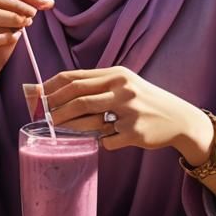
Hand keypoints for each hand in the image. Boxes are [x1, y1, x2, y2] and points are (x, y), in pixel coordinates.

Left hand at [43, 66, 213, 161]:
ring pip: (88, 122)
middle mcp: (122, 90)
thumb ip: (96, 85)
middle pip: (78, 98)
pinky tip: (108, 138)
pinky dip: (102, 141)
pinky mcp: (133, 133)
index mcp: (116, 74)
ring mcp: (128, 112)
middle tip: (43, 117)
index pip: (75, 78)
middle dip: (55, 109)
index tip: (37, 96)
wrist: (178, 118)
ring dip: (71, 127)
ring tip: (63, 129)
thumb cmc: (143, 99)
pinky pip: (106, 141)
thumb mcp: (124, 83)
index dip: (52, 87)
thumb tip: (58, 93)